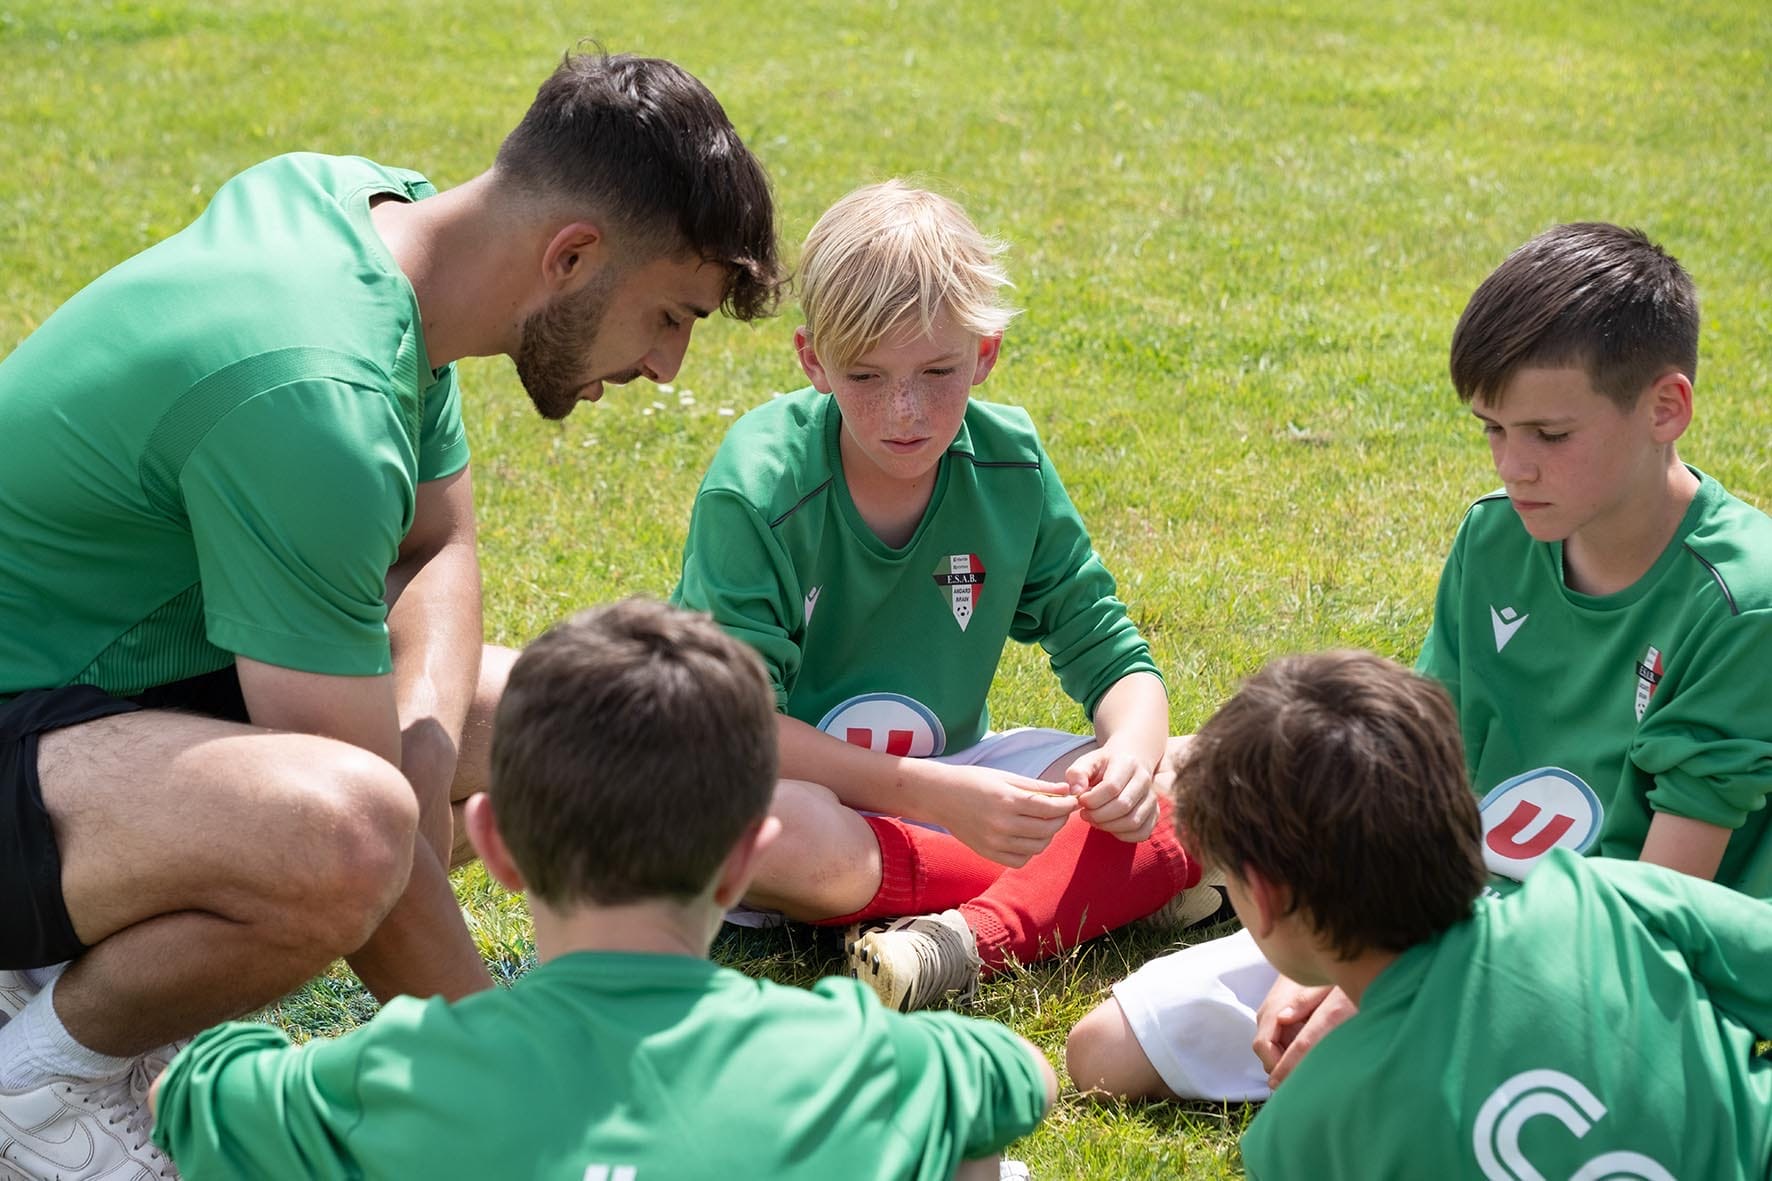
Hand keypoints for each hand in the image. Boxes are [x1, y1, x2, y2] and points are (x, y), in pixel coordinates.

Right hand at [919, 762, 1079, 866]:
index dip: (1066, 805)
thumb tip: (1066, 790)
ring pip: (1037, 846)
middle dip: (1061, 819)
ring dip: (1048, 835)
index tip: (1072, 800)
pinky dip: (1030, 851)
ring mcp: (995, 841)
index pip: (1049, 808)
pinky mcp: (988, 853)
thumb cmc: (973, 781)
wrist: (940, 796)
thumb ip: (1037, 786)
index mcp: (1007, 800)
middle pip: (1047, 829)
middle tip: (1063, 811)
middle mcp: (1002, 824)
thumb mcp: (1006, 777)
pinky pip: (1020, 860)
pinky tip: (1028, 837)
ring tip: (1046, 823)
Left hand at [1064, 746, 1157, 841]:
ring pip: (1133, 822)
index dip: (1092, 800)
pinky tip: (1110, 827)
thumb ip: (1077, 774)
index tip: (1080, 801)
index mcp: (1127, 763)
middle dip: (1098, 815)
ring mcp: (1152, 798)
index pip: (1112, 787)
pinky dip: (1123, 836)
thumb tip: (1076, 792)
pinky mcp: (1155, 813)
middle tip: (1085, 814)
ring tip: (1094, 820)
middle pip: (1123, 806)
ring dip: (1108, 827)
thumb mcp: (1087, 762)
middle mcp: (1144, 780)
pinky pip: (1142, 833)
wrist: (1129, 763)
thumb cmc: (1104, 765)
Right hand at [1252, 976, 1355, 1087]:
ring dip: (1286, 1061)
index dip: (1277, 1066)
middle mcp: (1267, 1016)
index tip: (1295, 1079)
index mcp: (1272, 1011)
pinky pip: (1277, 1043)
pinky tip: (1310, 1054)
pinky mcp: (1278, 1019)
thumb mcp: (1316, 988)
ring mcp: (1271, 1017)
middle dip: (1282, 1068)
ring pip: (1271, 1050)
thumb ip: (1300, 1003)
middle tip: (1307, 1078)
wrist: (1315, 959)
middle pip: (1265, 1053)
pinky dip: (1290, 1053)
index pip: (1263, 1047)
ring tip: (1311, 1068)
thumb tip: (1282, 1018)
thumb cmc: (1318, 975)